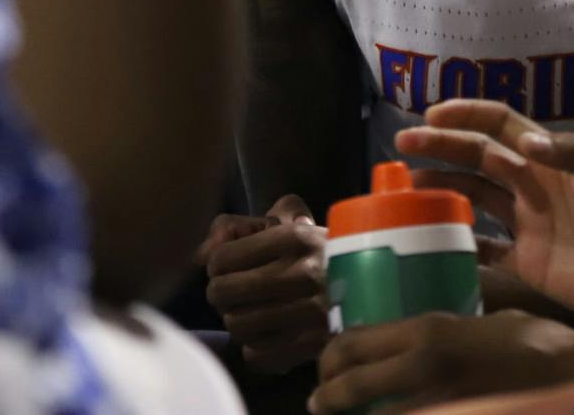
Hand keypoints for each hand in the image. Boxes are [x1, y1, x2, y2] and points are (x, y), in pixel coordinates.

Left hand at [202, 194, 329, 373]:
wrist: (372, 281)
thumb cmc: (315, 248)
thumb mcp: (285, 218)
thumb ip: (233, 226)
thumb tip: (200, 254)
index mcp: (294, 237)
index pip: (221, 259)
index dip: (218, 264)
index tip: (231, 266)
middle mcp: (302, 273)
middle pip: (223, 293)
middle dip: (222, 293)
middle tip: (235, 292)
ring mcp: (310, 313)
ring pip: (236, 326)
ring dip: (238, 321)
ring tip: (252, 312)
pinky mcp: (313, 346)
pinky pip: (256, 356)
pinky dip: (256, 348)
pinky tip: (270, 333)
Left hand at [310, 310, 573, 412]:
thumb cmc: (535, 342)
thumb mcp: (482, 320)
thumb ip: (444, 334)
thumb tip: (416, 340)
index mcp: (428, 331)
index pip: (354, 343)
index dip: (330, 358)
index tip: (326, 368)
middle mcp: (423, 366)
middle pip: (351, 383)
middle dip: (328, 396)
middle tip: (321, 403)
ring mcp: (439, 401)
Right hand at [395, 100, 573, 325]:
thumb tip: (529, 142)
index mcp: (552, 160)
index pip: (502, 125)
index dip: (468, 115)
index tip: (433, 114)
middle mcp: (533, 186)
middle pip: (478, 157)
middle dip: (440, 146)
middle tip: (403, 144)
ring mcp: (528, 224)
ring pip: (472, 196)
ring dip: (440, 186)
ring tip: (405, 187)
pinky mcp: (528, 263)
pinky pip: (482, 249)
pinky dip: (456, 242)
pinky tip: (427, 240)